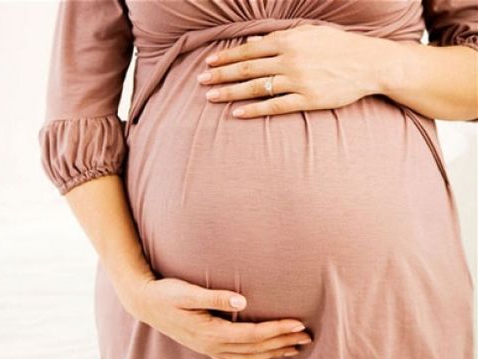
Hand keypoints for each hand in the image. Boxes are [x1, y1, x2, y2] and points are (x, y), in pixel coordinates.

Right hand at [129, 277, 312, 358]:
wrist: (144, 304)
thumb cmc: (166, 294)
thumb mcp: (187, 292)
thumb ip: (215, 296)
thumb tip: (242, 299)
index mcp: (211, 332)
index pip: (253, 334)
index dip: (277, 330)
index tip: (299, 324)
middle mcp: (213, 345)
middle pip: (256, 348)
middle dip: (283, 342)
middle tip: (307, 337)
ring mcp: (210, 348)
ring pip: (249, 356)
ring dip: (274, 352)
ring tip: (295, 348)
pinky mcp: (206, 346)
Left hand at [197, 24, 385, 117]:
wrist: (370, 63)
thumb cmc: (339, 46)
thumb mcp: (310, 33)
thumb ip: (281, 37)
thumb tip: (254, 42)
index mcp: (289, 40)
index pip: (248, 50)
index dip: (226, 57)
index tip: (208, 63)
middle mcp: (290, 60)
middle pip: (246, 69)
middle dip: (220, 75)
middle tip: (200, 82)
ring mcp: (298, 81)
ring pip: (256, 88)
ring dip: (230, 92)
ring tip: (210, 97)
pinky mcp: (307, 100)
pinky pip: (274, 106)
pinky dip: (254, 110)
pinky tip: (236, 113)